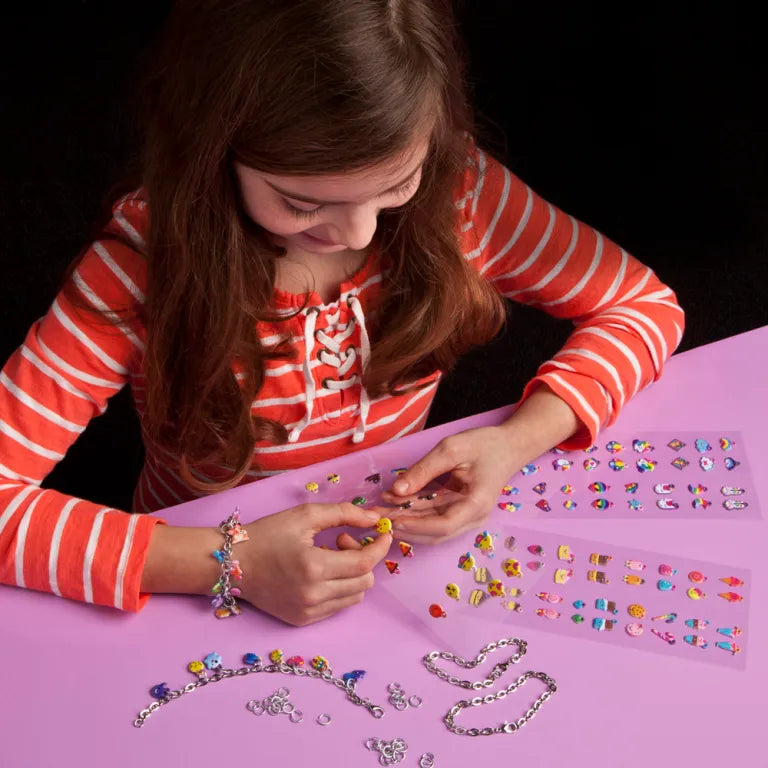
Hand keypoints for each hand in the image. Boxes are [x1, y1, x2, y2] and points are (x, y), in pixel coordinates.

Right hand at [239, 502, 390, 625]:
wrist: (232, 563)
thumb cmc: (267, 534)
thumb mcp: (305, 515)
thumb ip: (344, 514)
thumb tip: (375, 518)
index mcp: (314, 567)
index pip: (365, 563)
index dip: (380, 547)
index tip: (384, 533)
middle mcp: (313, 595)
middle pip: (364, 582)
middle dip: (364, 558)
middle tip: (342, 541)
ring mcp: (307, 612)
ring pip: (355, 597)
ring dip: (354, 575)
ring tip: (331, 557)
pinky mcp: (302, 621)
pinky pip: (337, 607)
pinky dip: (340, 588)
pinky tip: (322, 573)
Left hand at [380, 426, 521, 543]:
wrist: (508, 446)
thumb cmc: (484, 445)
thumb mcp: (451, 449)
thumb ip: (424, 470)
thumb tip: (397, 490)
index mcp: (477, 503)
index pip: (444, 525)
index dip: (416, 526)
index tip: (394, 519)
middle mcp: (473, 516)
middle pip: (435, 532)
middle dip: (405, 526)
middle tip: (377, 516)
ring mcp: (467, 515)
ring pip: (431, 526)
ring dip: (406, 518)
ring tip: (380, 506)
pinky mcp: (459, 509)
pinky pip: (434, 515)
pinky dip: (414, 510)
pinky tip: (394, 500)